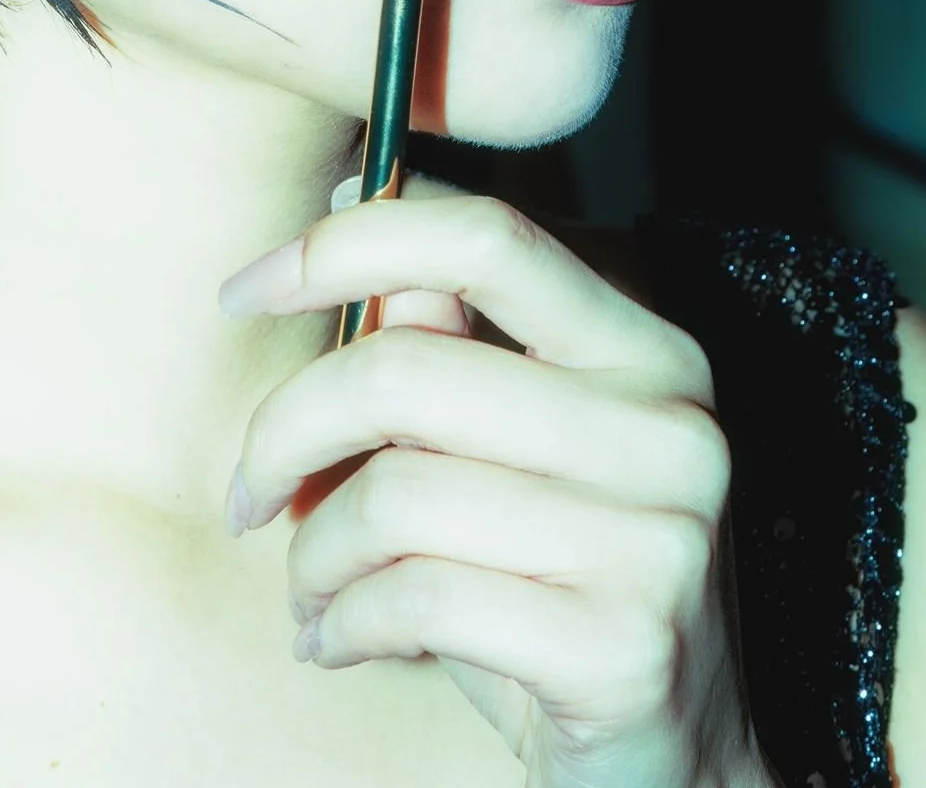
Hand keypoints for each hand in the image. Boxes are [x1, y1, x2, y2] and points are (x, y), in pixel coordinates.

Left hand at [217, 186, 776, 787]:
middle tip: (248, 491)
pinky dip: (342, 623)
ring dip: (311, 552)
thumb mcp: (507, 443)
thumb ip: (443, 330)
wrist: (679, 755)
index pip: (486, 239)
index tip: (247, 289)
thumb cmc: (559, 578)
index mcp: (644, 347)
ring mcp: (658, 539)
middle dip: (285, 432)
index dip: (349, 244)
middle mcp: (670, 426)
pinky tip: (336, 641)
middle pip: (405, 372)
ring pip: (393, 496)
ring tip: (308, 586)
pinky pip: (414, 600)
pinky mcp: (621, 649)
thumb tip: (350, 193)